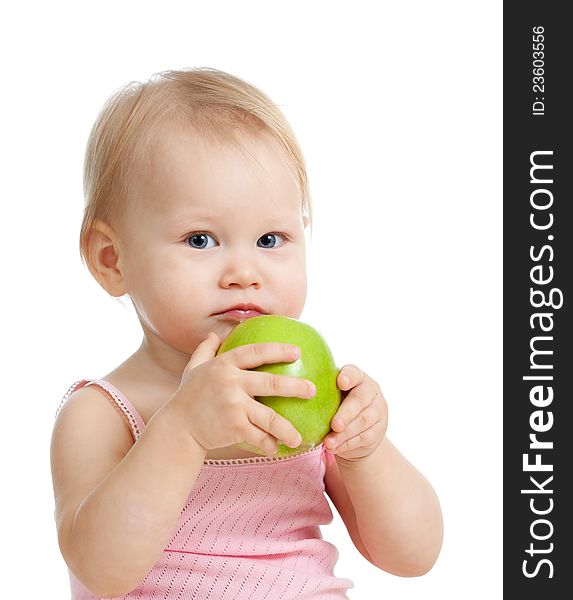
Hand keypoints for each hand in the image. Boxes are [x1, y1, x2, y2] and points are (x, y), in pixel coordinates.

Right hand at [165, 333, 315, 455]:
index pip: (256, 352)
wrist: (177, 428)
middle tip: (313, 390)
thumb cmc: (188, 397)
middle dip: (296, 386)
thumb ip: (204, 350)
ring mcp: (233, 405)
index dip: (278, 350)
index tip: (297, 351)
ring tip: (300, 438)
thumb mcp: (193, 369)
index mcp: (224, 365)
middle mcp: (231, 382)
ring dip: (288, 429)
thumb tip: (214, 334)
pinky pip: (259, 436)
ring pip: (270, 417)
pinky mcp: (234, 426)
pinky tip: (277, 449)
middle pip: (272, 382)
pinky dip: (269, 444)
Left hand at [323, 365, 387, 461]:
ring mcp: (377, 412)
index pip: (354, 373)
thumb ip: (321, 389)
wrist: (358, 430)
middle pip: (360, 400)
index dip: (349, 377)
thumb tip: (294, 389)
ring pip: (362, 422)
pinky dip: (346, 444)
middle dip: (346, 413)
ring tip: (328, 442)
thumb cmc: (337, 405)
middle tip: (335, 424)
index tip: (340, 382)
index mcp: (358, 378)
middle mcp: (370, 392)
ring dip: (344, 434)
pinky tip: (334, 448)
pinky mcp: (378, 431)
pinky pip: (362, 438)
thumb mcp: (332, 395)